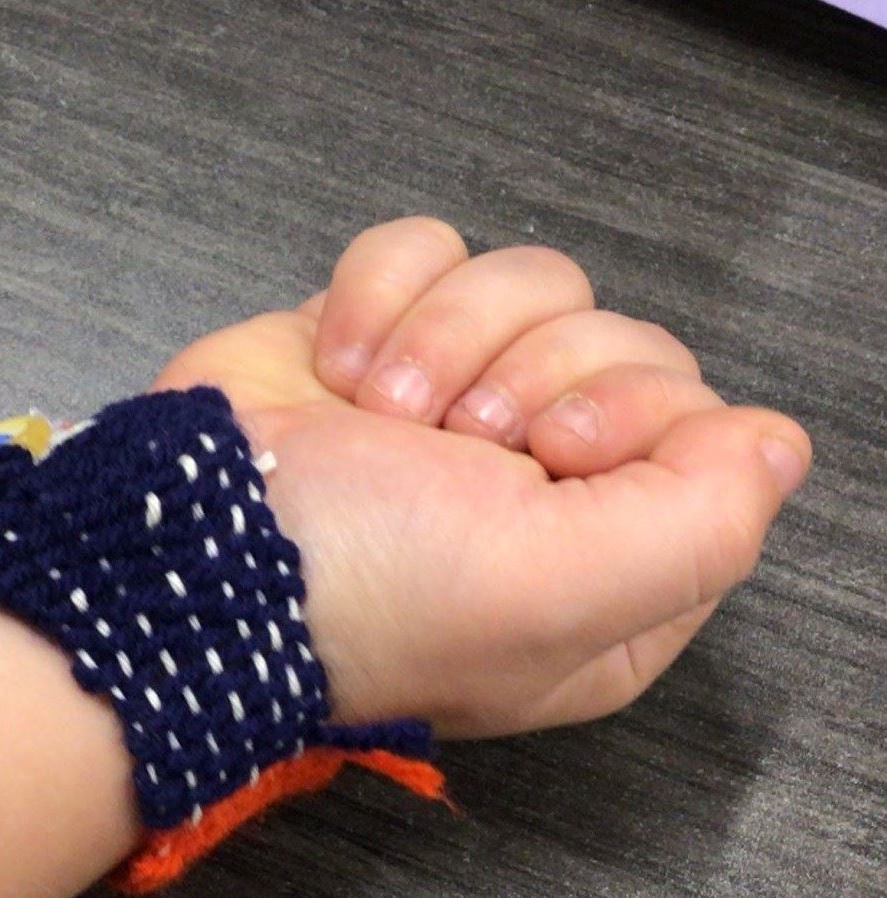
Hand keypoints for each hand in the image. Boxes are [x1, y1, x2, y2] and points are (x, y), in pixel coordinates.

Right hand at [151, 217, 810, 737]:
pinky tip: (342, 369)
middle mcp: (540, 483)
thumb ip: (705, 524)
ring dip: (445, 340)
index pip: (704, 436)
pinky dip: (380, 293)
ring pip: (531, 282)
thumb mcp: (558, 593)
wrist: (191, 543)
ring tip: (383, 413)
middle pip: (622, 343)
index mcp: (602, 566)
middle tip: (457, 440)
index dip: (638, 418)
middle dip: (530, 374)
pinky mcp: (387, 335)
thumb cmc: (363, 592)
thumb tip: (772, 442)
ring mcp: (460, 398)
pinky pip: (433, 249)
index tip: (554, 454)